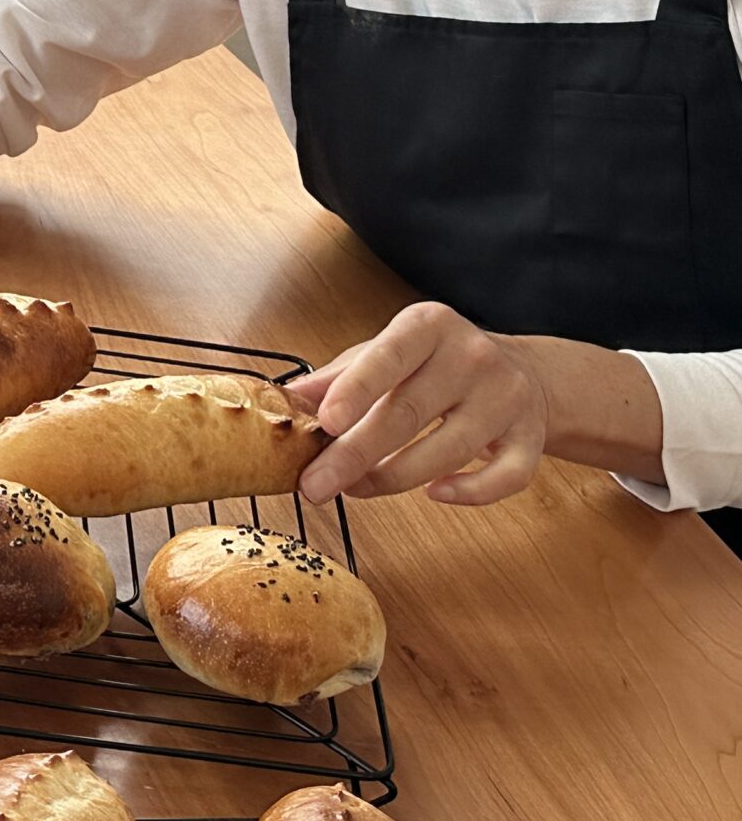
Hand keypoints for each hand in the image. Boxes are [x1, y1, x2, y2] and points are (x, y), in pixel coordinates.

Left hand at [290, 302, 548, 505]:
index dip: (356, 391)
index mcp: (428, 326)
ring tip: (354, 489)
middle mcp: (472, 356)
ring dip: (394, 478)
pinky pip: (505, 476)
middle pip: (409, 413)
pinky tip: (436, 495)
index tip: (324, 423)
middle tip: (315, 485)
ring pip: (449, 450)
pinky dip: (471, 492)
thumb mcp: (386, 352)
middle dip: (354, 455)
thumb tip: (287, 401)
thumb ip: (340, 376)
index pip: (387, 358)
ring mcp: (507, 397)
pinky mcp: (532, 437)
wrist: (523, 372)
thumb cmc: (435, 363)